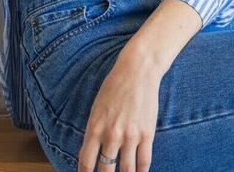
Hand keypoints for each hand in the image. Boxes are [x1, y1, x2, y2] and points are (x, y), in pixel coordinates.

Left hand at [77, 56, 162, 171]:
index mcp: (95, 127)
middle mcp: (111, 135)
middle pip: (106, 170)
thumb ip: (95, 131)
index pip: (86, 161)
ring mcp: (130, 136)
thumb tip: (94, 153)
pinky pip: (144, 161)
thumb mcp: (96, 108)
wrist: (137, 72)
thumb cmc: (114, 87)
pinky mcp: (147, 134)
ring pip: (127, 170)